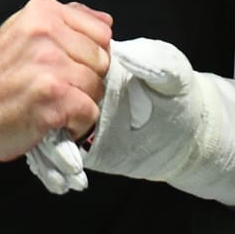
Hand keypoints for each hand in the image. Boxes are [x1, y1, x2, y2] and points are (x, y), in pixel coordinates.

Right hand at [0, 0, 110, 165]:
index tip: (69, 68)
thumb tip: (106, 21)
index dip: (90, 56)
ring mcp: (49, 64)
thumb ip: (66, 21)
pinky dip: (76, 124)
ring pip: (96, 87)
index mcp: (43, 11)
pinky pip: (89, 113)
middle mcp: (46, 32)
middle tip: (59, 89)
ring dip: (81, 104)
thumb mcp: (25, 32)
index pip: (101, 32)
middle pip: (102, 60)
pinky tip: (54, 121)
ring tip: (54, 105)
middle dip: (87, 80)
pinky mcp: (53, 96)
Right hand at [63, 37, 234, 206]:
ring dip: (49, 150)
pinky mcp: (83, 145)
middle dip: (45, 116)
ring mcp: (79, 118)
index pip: (67, 61)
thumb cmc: (181, 95)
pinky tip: (66, 181)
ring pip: (48, 128)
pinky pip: (56, 154)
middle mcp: (84, 90)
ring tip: (68, 166)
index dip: (59, 74)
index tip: (57, 90)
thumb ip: (154, 60)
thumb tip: (125, 52)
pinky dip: (53, 170)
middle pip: (50, 95)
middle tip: (56, 133)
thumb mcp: (173, 73)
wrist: (189, 134)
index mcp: (101, 65)